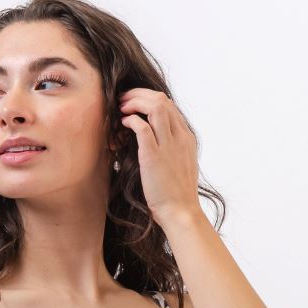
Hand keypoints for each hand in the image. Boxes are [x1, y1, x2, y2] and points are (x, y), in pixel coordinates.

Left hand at [117, 88, 200, 227]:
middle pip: (161, 99)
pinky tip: (123, 124)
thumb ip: (171, 150)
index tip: (134, 102)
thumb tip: (154, 142)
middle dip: (139, 94)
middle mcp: (180, 137)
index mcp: (186, 138)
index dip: (149, 98)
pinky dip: (131, 120)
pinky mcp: (154, 156)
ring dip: (135, 102)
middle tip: (123, 99)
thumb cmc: (177, 195)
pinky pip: (143, 127)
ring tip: (121, 107)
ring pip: (155, 106)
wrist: (181, 212)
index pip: (169, 105)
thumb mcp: (180, 166)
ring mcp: (168, 146)